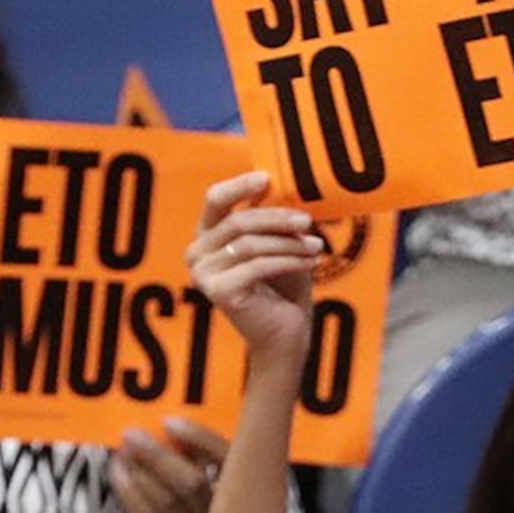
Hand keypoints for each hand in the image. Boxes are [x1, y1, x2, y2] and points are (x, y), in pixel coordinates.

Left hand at [110, 415, 224, 512]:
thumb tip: (163, 428)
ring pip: (165, 503)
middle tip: (131, 435)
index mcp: (245, 502)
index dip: (200, 440)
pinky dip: (129, 493)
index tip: (170, 423)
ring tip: (121, 453)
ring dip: (138, 473)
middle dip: (158, 456)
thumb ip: (197, 469)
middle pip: (192, 484)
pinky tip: (117, 473)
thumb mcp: (210, 502)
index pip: (230, 464)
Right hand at [187, 170, 324, 373]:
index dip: (239, 185)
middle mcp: (197, 252)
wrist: (285, 334)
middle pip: (238, 221)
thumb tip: (286, 185)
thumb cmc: (283, 286)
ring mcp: (203, 274)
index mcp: (207, 235)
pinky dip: (289, 261)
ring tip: (316, 246)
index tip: (267, 178)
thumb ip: (275, 217)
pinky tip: (311, 262)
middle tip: (308, 220)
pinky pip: (258, 265)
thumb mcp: (280, 243)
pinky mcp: (218, 292)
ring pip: (250, 244)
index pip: (215, 199)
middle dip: (278, 218)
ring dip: (289, 243)